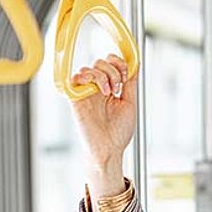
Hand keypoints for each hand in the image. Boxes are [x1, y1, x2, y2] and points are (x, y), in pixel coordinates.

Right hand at [70, 55, 135, 193]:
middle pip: (100, 63)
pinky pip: (75, 78)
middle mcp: (96, 89)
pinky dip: (87, 77)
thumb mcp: (129, 102)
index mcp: (109, 89)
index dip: (119, 63)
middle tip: (118, 88)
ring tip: (109, 92)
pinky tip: (98, 89)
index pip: (110, 64)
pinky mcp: (76, 99)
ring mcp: (86, 93)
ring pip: (89, 68)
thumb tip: (136, 64)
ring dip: (103, 75)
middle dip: (113, 70)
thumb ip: (131, 83)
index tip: (126, 75)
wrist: (109, 149)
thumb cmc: (119, 132)